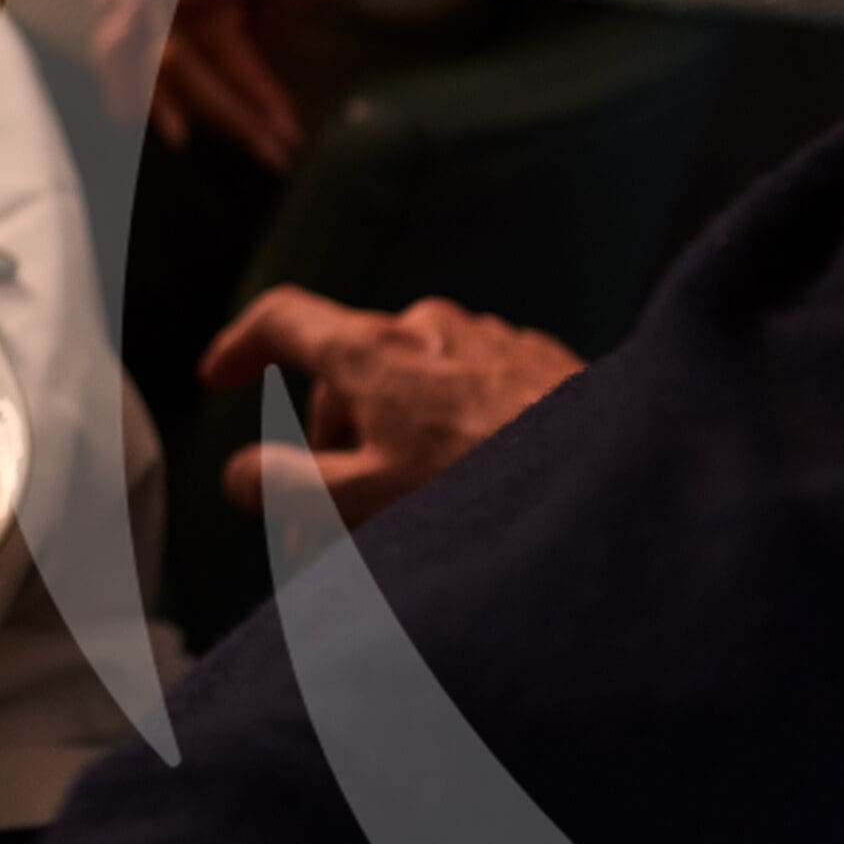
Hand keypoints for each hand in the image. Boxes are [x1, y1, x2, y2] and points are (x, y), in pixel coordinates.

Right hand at [90, 0, 363, 168]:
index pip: (221, 34)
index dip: (253, 87)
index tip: (289, 129)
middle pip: (177, 57)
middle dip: (226, 113)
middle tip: (276, 154)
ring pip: (137, 58)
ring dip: (171, 107)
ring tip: (202, 145)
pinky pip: (111, 46)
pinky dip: (123, 84)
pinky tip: (140, 121)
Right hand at [199, 288, 582, 527]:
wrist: (625, 480)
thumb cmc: (489, 489)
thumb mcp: (366, 502)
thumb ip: (288, 488)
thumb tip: (240, 475)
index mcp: (374, 350)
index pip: (282, 318)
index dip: (239, 346)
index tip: (217, 379)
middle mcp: (428, 326)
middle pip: (347, 372)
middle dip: (328, 444)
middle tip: (328, 524)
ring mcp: (490, 338)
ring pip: (411, 383)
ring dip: (390, 442)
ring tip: (407, 518)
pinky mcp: (541, 362)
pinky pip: (468, 389)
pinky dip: (447, 433)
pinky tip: (471, 490)